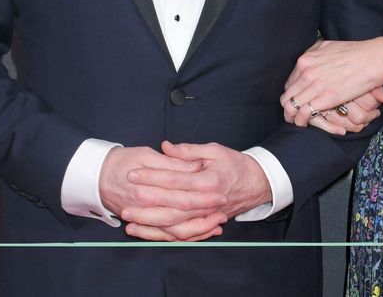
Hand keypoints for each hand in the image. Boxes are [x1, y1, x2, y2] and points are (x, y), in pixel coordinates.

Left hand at [122, 141, 271, 240]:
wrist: (256, 184)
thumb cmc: (235, 165)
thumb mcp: (215, 150)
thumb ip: (188, 150)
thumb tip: (166, 147)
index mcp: (209, 181)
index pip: (176, 181)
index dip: (153, 178)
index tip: (133, 174)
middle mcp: (208, 202)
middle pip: (173, 208)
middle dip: (147, 206)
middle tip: (126, 201)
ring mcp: (206, 216)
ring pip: (176, 226)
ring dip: (151, 226)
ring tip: (129, 222)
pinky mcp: (204, 224)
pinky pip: (182, 235)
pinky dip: (162, 236)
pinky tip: (145, 232)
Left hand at [282, 38, 382, 128]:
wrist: (373, 59)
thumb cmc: (356, 52)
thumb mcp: (329, 46)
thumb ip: (315, 53)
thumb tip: (310, 58)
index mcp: (306, 60)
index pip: (290, 82)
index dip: (292, 94)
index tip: (297, 101)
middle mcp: (306, 72)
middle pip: (287, 95)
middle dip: (288, 107)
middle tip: (292, 115)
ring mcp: (314, 85)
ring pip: (291, 106)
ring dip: (291, 116)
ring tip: (296, 122)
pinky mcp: (325, 98)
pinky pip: (304, 113)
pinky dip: (301, 120)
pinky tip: (304, 124)